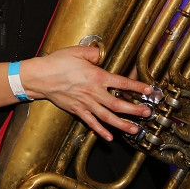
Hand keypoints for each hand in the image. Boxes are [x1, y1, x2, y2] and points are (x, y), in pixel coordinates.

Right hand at [22, 45, 154, 141]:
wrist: (40, 77)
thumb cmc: (57, 63)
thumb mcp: (77, 51)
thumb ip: (93, 53)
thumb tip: (100, 55)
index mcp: (97, 76)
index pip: (122, 82)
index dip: (137, 86)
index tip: (149, 90)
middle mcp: (94, 92)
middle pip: (118, 104)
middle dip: (135, 109)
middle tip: (147, 113)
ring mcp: (86, 103)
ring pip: (108, 117)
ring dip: (123, 124)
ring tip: (135, 129)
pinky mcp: (77, 110)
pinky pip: (91, 123)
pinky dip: (101, 131)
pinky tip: (109, 137)